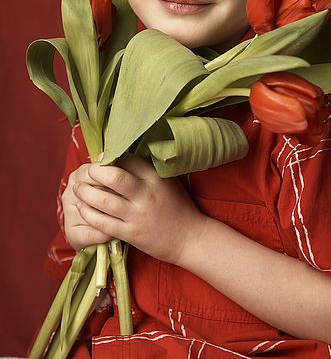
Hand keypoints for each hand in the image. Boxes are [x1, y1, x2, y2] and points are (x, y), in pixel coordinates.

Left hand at [72, 154, 206, 263]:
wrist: (189, 237)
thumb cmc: (178, 206)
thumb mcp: (167, 181)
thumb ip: (147, 170)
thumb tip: (121, 158)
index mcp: (155, 177)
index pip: (126, 160)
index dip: (109, 157)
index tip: (99, 159)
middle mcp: (145, 194)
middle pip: (113, 177)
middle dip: (93, 172)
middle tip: (85, 172)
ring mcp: (137, 215)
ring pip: (103, 201)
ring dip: (85, 193)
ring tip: (77, 188)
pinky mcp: (131, 233)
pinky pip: (103, 223)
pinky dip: (89, 214)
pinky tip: (82, 208)